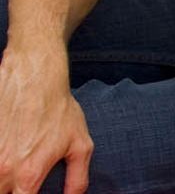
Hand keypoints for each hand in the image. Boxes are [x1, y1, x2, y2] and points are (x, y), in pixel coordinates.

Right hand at [0, 52, 91, 193]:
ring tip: (13, 175)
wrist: (33, 79)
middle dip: (11, 192)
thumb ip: (77, 179)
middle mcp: (3, 169)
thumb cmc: (58, 110)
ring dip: (2, 182)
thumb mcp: (80, 145)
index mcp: (28, 175)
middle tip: (22, 185)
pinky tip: (6, 155)